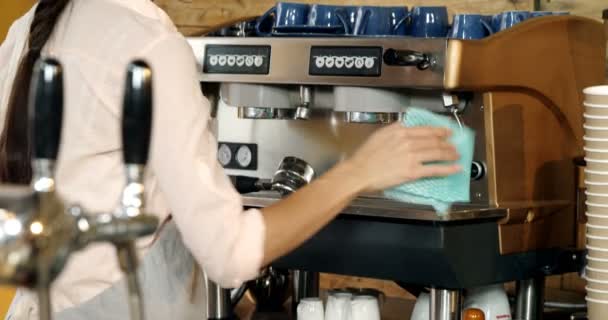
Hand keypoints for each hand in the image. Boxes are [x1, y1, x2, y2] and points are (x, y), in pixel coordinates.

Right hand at [345, 123, 460, 191]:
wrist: (359, 172)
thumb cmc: (366, 156)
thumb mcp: (380, 135)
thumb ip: (395, 128)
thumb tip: (406, 125)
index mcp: (401, 132)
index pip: (426, 130)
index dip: (440, 131)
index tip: (448, 132)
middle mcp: (409, 142)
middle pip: (434, 141)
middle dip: (447, 143)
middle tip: (454, 145)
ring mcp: (412, 157)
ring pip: (437, 153)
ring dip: (450, 154)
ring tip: (456, 155)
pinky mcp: (413, 172)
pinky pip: (434, 169)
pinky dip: (448, 169)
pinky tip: (456, 168)